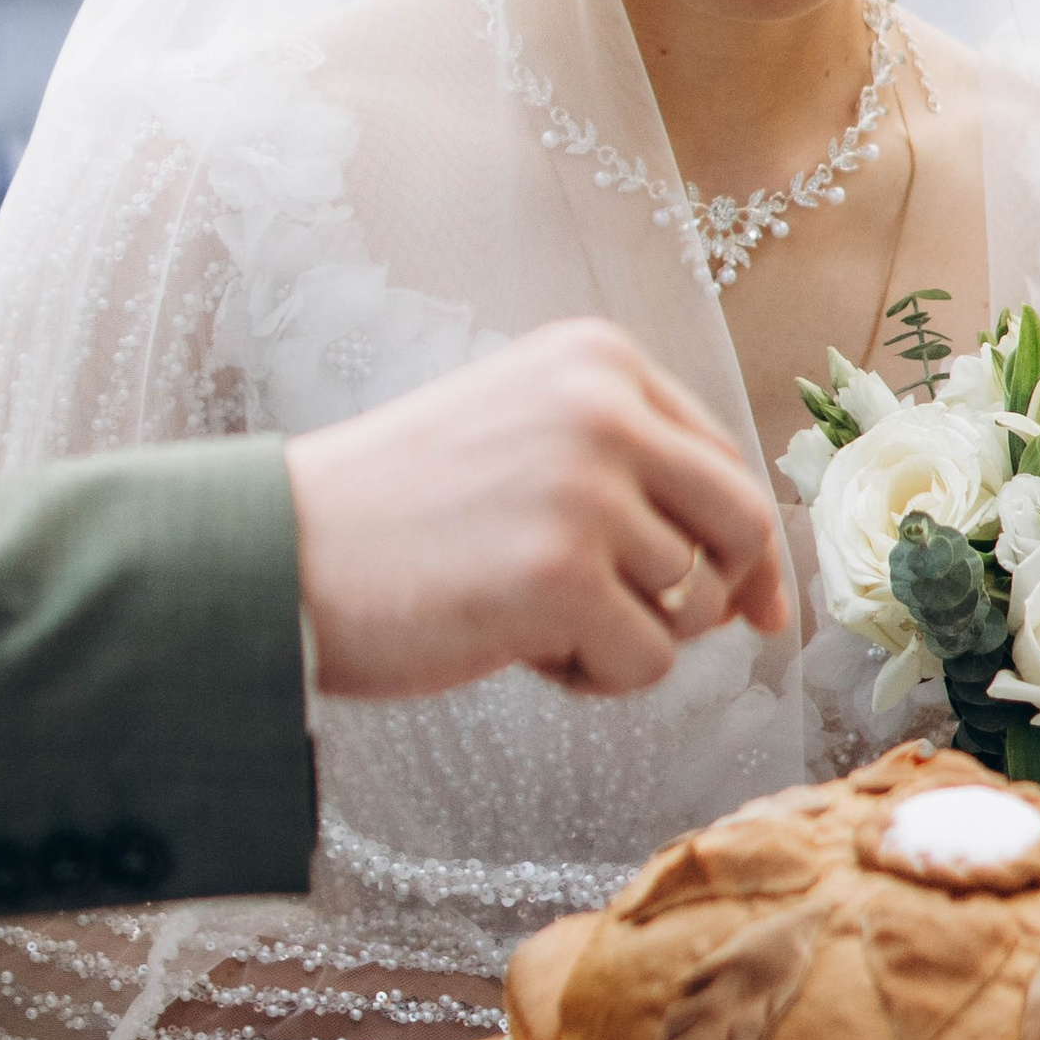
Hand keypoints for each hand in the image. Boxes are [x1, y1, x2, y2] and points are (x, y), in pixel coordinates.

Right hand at [285, 318, 790, 702]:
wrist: (278, 554)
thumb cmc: (398, 513)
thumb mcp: (524, 441)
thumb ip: (633, 475)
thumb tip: (762, 586)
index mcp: (595, 360)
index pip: (726, 458)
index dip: (747, 546)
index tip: (758, 607)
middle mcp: (602, 407)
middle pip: (741, 526)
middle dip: (715, 596)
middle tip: (642, 628)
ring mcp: (585, 489)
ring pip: (696, 605)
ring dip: (631, 638)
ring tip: (539, 625)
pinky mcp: (563, 576)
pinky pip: (648, 663)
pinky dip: (596, 679)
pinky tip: (519, 652)